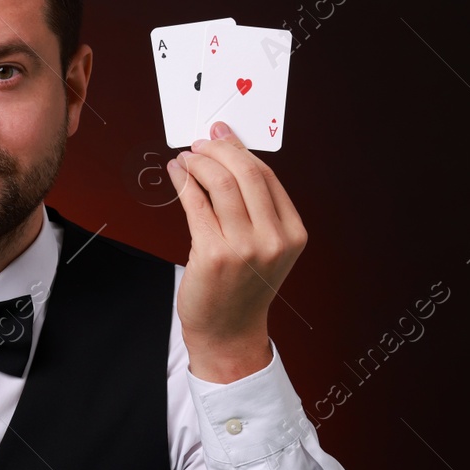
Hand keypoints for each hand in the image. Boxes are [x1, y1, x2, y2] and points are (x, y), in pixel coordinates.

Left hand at [168, 121, 306, 381]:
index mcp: (292, 234)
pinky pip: (196, 204)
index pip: (267, 177)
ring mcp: (245, 248)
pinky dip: (183, 183)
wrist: (227, 333)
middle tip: (200, 144)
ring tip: (185, 159)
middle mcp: (274, 239)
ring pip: (221, 184)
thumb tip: (229, 157)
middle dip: (219, 151)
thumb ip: (255, 209)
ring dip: (198, 164)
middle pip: (246, 174)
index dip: (241, 151)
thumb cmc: (240, 289)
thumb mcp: (264, 249)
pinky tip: (176, 175)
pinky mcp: (214, 254)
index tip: (222, 136)